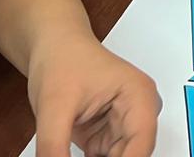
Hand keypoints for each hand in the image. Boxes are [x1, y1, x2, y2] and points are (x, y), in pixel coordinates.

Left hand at [27, 33, 159, 156]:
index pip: (141, 145)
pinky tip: (69, 156)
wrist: (53, 48)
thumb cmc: (63, 60)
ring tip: (68, 153)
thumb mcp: (53, 107)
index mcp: (139, 96)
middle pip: (133, 154)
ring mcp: (124, 124)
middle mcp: (138, 111)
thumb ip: (53, 147)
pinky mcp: (108, 134)